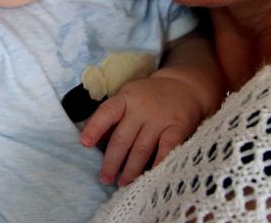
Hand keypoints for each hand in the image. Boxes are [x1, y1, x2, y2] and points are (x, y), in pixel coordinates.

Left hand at [79, 74, 204, 186]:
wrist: (185, 86)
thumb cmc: (149, 97)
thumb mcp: (129, 98)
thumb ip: (115, 118)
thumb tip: (96, 143)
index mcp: (126, 98)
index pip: (107, 112)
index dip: (95, 127)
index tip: (85, 143)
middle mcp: (141, 108)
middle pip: (123, 138)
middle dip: (112, 161)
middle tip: (104, 178)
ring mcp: (160, 118)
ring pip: (141, 149)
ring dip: (131, 170)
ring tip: (123, 184)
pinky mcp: (178, 127)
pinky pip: (166, 149)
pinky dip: (158, 164)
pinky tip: (150, 177)